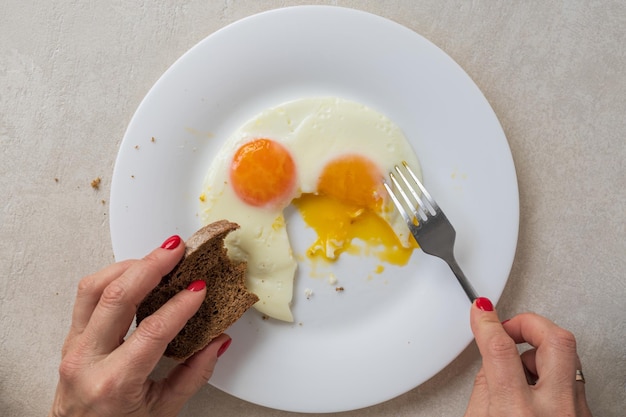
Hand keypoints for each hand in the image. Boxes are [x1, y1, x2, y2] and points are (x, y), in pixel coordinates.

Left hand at [49, 235, 231, 416]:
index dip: (180, 305)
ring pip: (94, 288)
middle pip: (116, 297)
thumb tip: (217, 341)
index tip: (199, 288)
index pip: (152, 331)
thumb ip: (194, 374)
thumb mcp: (163, 410)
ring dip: (129, 265)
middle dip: (152, 266)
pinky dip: (113, 275)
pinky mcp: (71, 336)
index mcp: (113, 383)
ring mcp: (74, 345)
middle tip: (178, 251)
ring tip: (157, 256)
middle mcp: (87, 360)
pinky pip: (87, 295)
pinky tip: (135, 272)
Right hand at [464, 298, 591, 416]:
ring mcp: (577, 412)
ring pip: (567, 357)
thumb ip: (483, 389)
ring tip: (519, 364)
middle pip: (555, 339)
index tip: (482, 311)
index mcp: (519, 413)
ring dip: (538, 351)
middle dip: (528, 322)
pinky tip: (534, 384)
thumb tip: (490, 360)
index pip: (502, 350)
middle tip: (509, 326)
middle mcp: (555, 409)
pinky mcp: (586, 414)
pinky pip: (571, 379)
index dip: (487, 322)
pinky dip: (549, 373)